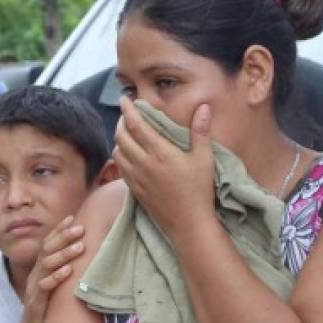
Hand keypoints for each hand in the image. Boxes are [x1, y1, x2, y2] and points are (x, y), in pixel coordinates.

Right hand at [21, 216, 84, 322]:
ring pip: (47, 265)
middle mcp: (35, 275)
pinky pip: (44, 287)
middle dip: (63, 237)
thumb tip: (83, 257)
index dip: (58, 230)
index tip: (72, 217)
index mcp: (39, 269)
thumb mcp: (56, 287)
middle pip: (47, 250)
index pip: (47, 244)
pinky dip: (56, 277)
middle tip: (80, 228)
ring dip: (64, 254)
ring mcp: (34, 288)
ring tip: (80, 246)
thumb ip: (63, 271)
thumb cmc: (48, 311)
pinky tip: (68, 271)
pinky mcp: (36, 302)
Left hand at [113, 98, 214, 236]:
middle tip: (127, 114)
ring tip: (126, 132)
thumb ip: (200, 131)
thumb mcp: (204, 159)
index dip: (127, 110)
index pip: (136, 125)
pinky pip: (120, 167)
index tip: (124, 99)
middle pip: (121, 136)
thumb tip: (203, 107)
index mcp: (159, 152)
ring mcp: (136, 177)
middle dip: (121, 121)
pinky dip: (120, 155)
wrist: (188, 223)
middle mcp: (143, 163)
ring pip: (117, 151)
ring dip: (118, 138)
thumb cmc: (199, 190)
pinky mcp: (134, 189)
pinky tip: (127, 154)